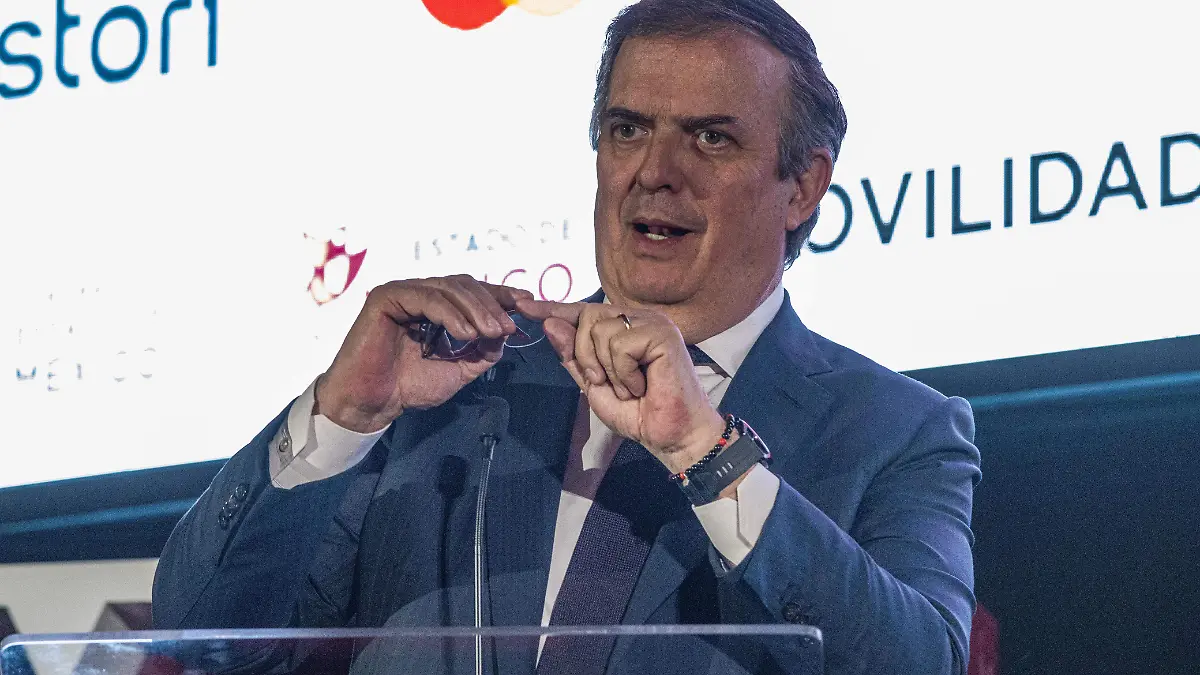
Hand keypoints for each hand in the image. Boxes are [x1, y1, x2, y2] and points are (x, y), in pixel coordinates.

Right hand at [316, 275, 532, 432]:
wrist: (372, 403)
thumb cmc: (408, 386)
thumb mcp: (458, 368)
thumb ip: (482, 350)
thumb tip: (505, 333)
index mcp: (435, 306)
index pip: (473, 291)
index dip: (501, 295)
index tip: (528, 303)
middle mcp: (419, 293)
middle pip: (464, 285)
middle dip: (492, 304)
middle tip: (509, 327)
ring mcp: (402, 292)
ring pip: (449, 288)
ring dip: (476, 310)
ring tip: (492, 333)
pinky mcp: (387, 297)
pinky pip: (427, 298)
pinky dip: (451, 314)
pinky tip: (466, 334)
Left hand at [516, 299, 724, 473]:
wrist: (669, 435)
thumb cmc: (637, 412)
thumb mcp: (593, 384)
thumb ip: (572, 356)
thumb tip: (549, 323)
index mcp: (623, 327)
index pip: (582, 312)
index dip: (554, 308)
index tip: (524, 306)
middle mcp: (637, 319)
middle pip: (586, 316)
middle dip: (584, 354)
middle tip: (604, 382)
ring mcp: (652, 323)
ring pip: (600, 330)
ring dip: (607, 369)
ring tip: (629, 387)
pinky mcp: (662, 333)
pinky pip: (620, 344)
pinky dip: (623, 372)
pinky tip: (641, 385)